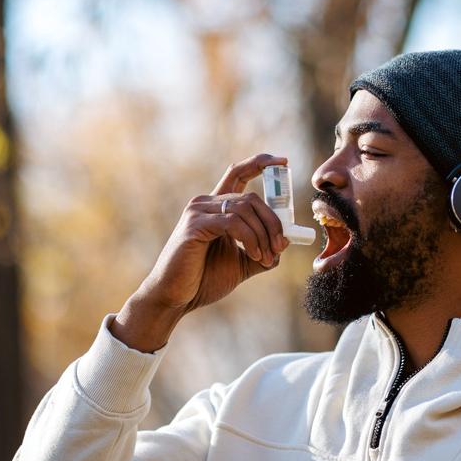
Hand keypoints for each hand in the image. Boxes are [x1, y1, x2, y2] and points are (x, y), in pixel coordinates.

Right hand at [131, 154, 290, 317]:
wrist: (175, 298)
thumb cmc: (204, 279)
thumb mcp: (243, 263)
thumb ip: (263, 250)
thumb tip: (285, 241)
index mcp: (216, 208)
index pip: (238, 174)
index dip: (259, 163)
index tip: (283, 162)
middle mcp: (205, 203)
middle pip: (251, 198)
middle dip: (273, 221)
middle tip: (281, 246)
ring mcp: (198, 212)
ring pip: (245, 209)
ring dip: (264, 235)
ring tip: (266, 258)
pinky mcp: (194, 225)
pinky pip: (233, 222)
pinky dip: (251, 239)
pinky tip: (255, 255)